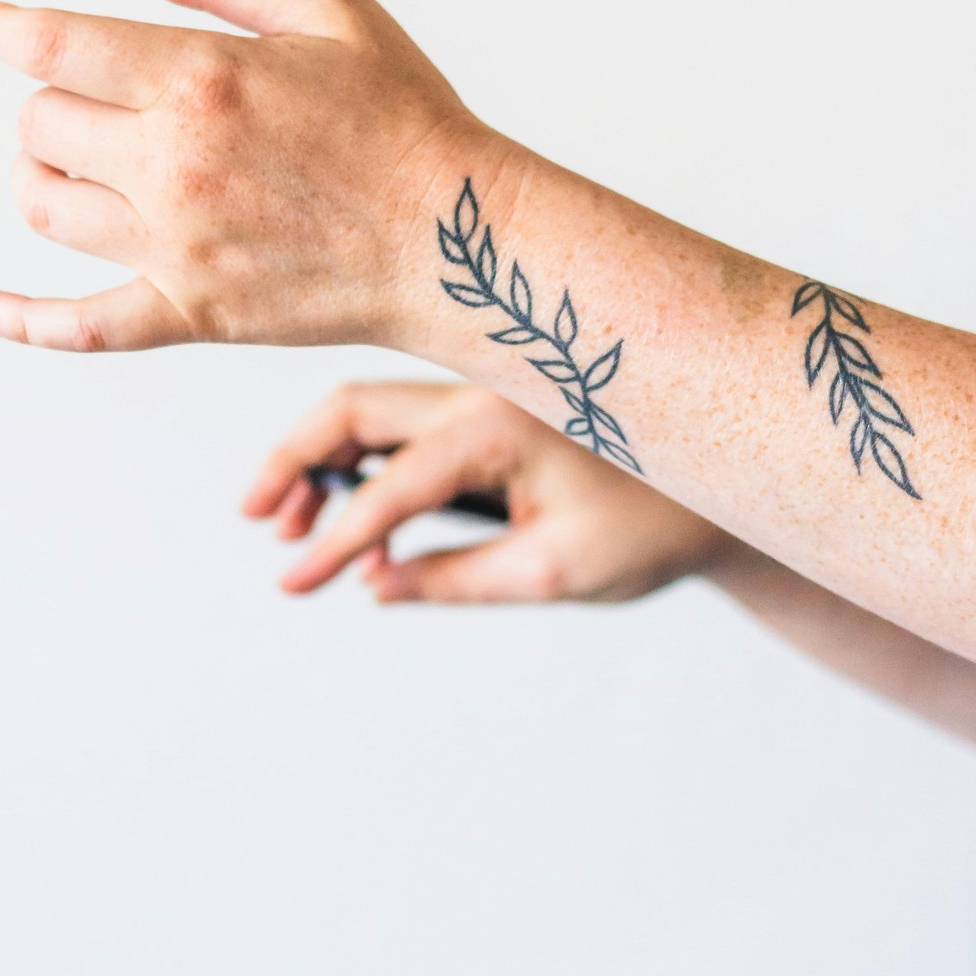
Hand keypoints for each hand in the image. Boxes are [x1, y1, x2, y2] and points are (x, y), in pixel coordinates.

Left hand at [0, 0, 493, 353]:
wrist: (458, 236)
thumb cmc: (405, 116)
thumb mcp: (330, 7)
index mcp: (203, 80)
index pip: (55, 46)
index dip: (3, 28)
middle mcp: (175, 166)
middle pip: (43, 123)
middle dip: (55, 98)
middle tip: (99, 94)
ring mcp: (177, 248)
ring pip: (46, 206)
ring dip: (43, 172)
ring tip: (75, 159)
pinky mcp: (192, 312)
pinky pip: (80, 326)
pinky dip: (17, 320)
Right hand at [243, 380, 733, 601]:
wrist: (720, 487)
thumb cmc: (654, 526)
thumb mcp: (556, 571)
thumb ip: (457, 578)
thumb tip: (374, 583)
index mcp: (498, 427)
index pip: (388, 486)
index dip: (333, 541)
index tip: (294, 585)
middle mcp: (482, 390)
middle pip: (355, 405)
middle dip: (294, 457)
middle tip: (255, 519)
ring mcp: (484, 390)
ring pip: (373, 405)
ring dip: (321, 456)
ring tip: (292, 525)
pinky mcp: (489, 407)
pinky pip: (405, 419)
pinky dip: (362, 456)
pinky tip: (354, 514)